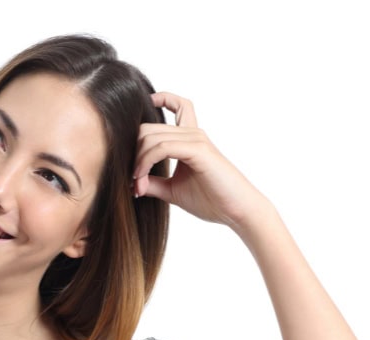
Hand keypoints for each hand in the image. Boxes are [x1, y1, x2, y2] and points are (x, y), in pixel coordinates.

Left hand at [133, 92, 268, 230]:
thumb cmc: (211, 200)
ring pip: (151, 138)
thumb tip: (132, 182)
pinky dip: (146, 162)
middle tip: (133, 182)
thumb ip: (153, 182)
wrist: (237, 211)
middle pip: (148, 128)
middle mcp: (193, 134)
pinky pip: (162, 147)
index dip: (162, 98)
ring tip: (137, 185)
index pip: (179, 106)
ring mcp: (196, 140)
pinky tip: (141, 180)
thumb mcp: (173, 190)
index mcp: (190, 139)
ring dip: (137, 163)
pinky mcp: (198, 150)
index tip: (144, 108)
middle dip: (133, 154)